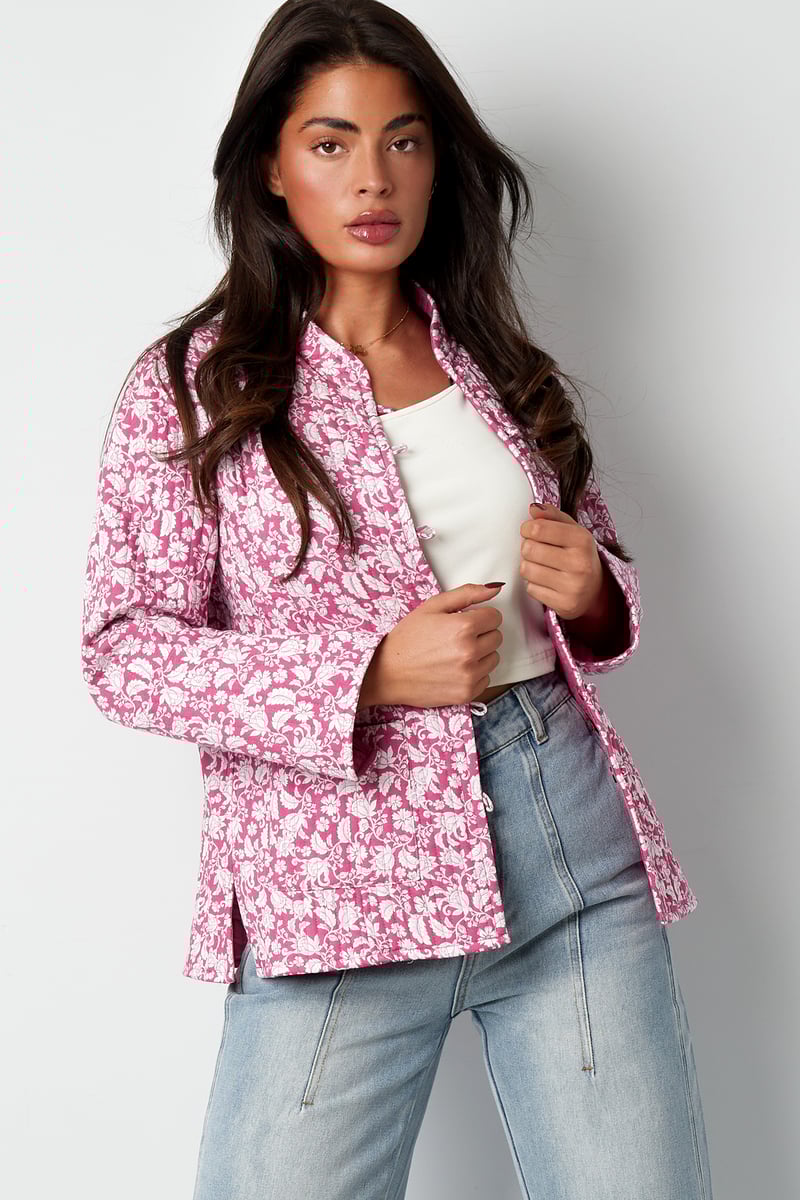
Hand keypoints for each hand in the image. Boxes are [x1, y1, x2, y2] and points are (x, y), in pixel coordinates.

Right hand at [358, 583, 504, 709]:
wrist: (387, 673)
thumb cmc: (407, 638)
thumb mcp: (432, 607)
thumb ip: (467, 594)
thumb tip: (495, 588)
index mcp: (463, 627)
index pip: (495, 617)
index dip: (479, 617)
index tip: (465, 621)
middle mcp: (470, 652)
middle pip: (496, 637)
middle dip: (481, 634)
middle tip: (457, 638)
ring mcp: (469, 675)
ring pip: (493, 658)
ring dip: (480, 655)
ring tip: (454, 654)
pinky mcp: (467, 694)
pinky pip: (486, 679)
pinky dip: (474, 674)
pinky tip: (454, 670)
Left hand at [519, 502, 603, 620]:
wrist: (595, 588)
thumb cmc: (578, 555)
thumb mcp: (571, 530)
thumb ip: (552, 515)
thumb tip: (533, 509)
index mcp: (582, 540)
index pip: (538, 529)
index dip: (527, 528)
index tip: (530, 531)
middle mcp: (580, 563)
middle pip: (529, 549)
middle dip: (528, 548)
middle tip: (537, 550)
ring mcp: (573, 586)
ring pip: (526, 570)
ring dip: (529, 566)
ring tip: (542, 565)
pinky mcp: (564, 604)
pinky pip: (531, 589)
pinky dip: (534, 584)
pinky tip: (547, 581)